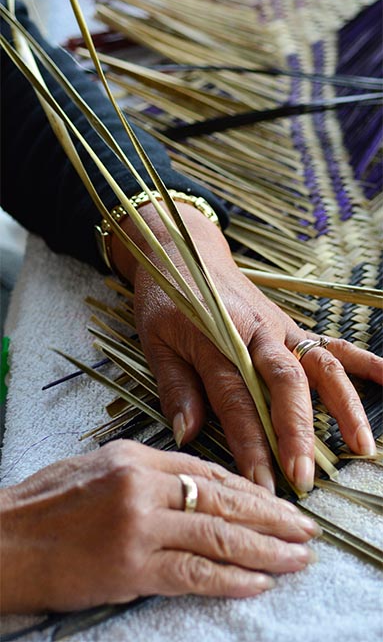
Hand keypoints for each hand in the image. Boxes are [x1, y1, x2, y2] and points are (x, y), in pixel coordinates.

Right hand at [1, 440, 318, 612]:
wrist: (5, 541)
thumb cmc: (46, 505)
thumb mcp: (99, 469)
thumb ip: (147, 475)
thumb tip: (194, 488)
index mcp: (136, 456)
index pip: (208, 470)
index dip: (249, 488)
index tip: (278, 502)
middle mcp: (143, 484)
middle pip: (223, 499)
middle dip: (271, 516)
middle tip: (305, 529)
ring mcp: (138, 524)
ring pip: (217, 535)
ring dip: (264, 550)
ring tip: (296, 559)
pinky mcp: (130, 566)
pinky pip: (193, 572)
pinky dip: (230, 578)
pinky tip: (257, 581)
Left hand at [112, 204, 382, 493]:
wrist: (186, 250)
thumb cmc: (166, 298)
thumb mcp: (155, 340)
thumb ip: (175, 386)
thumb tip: (187, 434)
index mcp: (218, 339)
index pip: (236, 398)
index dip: (250, 443)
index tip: (261, 484)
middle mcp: (256, 334)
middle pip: (286, 384)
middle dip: (299, 433)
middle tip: (304, 478)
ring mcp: (279, 328)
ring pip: (320, 365)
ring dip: (344, 405)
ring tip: (363, 446)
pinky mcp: (291, 326)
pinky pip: (332, 343)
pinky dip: (363, 361)